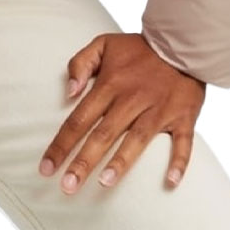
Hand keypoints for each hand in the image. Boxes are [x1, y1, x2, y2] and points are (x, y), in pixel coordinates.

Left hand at [38, 33, 205, 192]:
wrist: (182, 42)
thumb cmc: (138, 48)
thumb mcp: (102, 44)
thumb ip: (80, 64)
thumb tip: (69, 92)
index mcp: (110, 84)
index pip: (79, 119)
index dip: (61, 144)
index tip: (46, 167)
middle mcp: (132, 100)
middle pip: (103, 134)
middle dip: (83, 162)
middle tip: (67, 187)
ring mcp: (159, 110)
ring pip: (137, 140)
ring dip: (121, 162)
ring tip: (104, 183)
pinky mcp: (184, 116)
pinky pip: (183, 143)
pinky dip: (179, 162)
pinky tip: (170, 182)